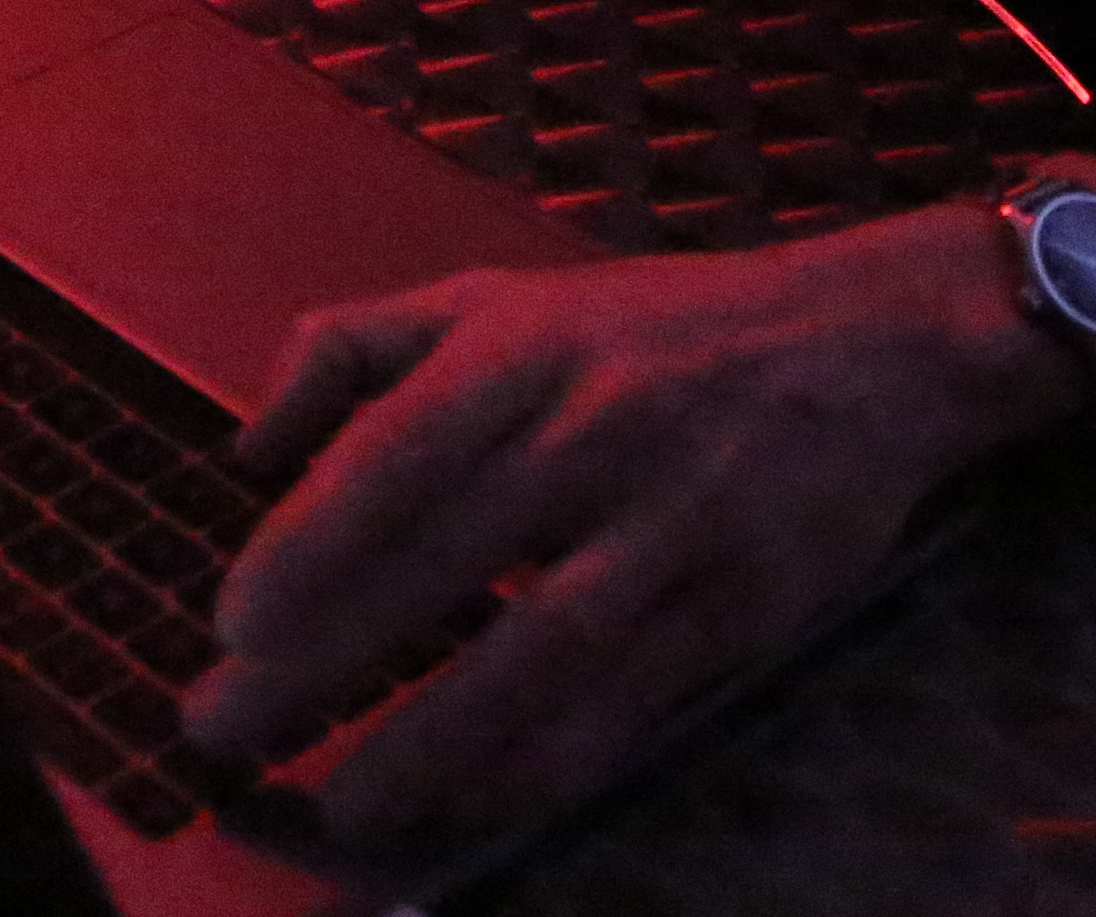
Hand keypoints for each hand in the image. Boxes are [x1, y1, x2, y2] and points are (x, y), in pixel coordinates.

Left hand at [184, 214, 1087, 853]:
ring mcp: (680, 516)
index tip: (232, 623)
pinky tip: (477, 795)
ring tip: (345, 802)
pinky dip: (554, 752)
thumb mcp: (499, 293)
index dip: (311, 538)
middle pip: (450, 555)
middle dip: (332, 655)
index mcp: (525, 345)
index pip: (398, 446)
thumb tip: (246, 448)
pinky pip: (637, 694)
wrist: (866, 338)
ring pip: (545, 642)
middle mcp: (598, 425)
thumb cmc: (648, 325)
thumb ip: (356, 347)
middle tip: (230, 729)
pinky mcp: (749, 597)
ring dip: (437, 733)